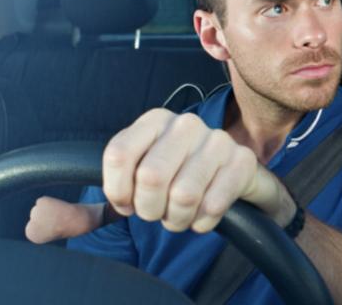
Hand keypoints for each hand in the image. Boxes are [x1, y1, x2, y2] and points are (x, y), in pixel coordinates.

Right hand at [25, 197, 102, 243]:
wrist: (81, 221)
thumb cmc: (68, 228)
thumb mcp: (52, 232)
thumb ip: (41, 227)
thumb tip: (34, 217)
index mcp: (32, 236)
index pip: (32, 225)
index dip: (45, 225)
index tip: (54, 227)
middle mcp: (31, 226)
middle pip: (34, 215)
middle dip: (44, 215)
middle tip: (57, 219)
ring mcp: (34, 213)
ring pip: (38, 208)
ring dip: (47, 208)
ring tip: (59, 213)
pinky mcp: (40, 202)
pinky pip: (42, 200)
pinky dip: (49, 201)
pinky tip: (58, 206)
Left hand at [101, 109, 295, 233]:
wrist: (230, 172)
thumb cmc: (179, 172)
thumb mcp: (145, 164)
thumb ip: (119, 179)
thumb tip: (99, 210)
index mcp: (156, 120)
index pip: (119, 155)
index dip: (117, 190)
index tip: (127, 203)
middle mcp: (186, 124)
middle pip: (151, 177)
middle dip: (149, 209)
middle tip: (156, 212)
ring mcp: (217, 140)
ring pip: (183, 196)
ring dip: (177, 219)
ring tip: (179, 215)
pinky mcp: (242, 161)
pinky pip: (212, 206)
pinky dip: (202, 222)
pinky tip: (202, 215)